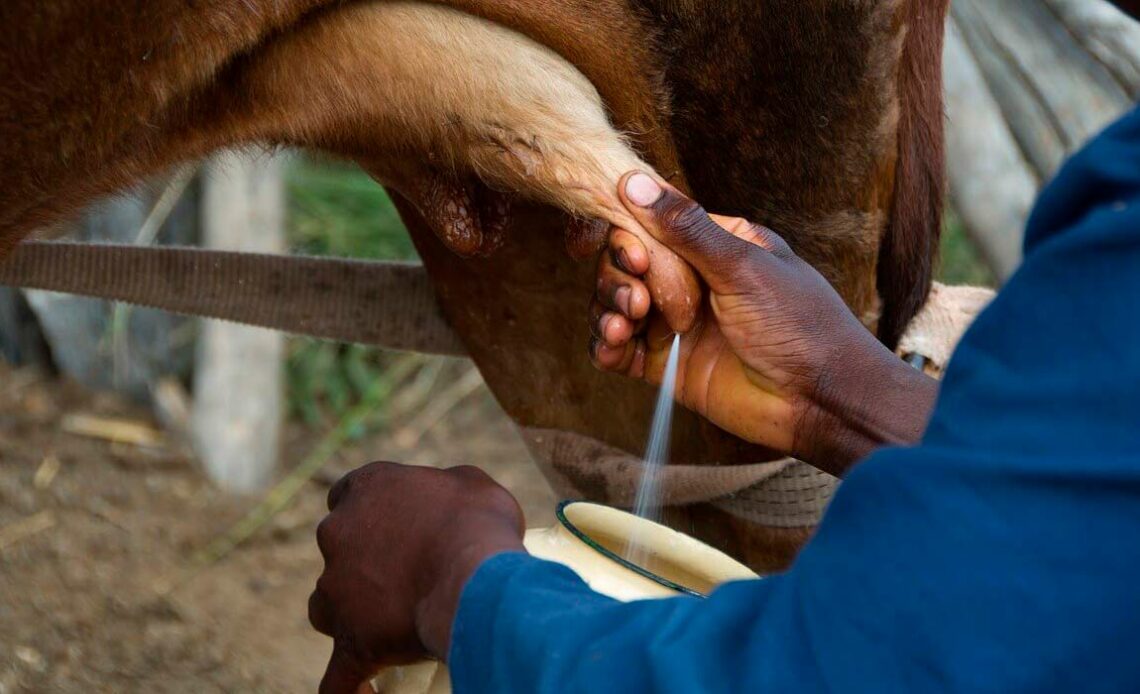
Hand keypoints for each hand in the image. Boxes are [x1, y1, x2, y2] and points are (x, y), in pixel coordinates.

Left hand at [308, 462, 525, 693]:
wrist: (475, 575)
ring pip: (327, 607)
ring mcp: (337, 591)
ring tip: (387, 627)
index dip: (368, 510)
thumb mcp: (471, 485)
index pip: (347, 493)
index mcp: (367, 488)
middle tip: (405, 575)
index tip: (391, 524)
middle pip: (338, 550)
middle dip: (362, 563)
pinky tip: (360, 692)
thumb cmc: (477, 522)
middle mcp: (339, 533)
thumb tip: (451, 506)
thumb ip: (447, 488)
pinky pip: (337, 677)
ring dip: (348, 615)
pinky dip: (347, 687)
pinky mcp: (350, 642)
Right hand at [590, 173, 937, 473]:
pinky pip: (619, 349)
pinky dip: (605, 345)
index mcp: (714, 244)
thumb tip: (634, 182)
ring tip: (625, 324)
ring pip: (615, 303)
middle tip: (637, 299)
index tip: (619, 250)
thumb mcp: (743, 266)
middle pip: (624, 263)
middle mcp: (690, 279)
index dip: (623, 232)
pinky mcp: (666, 366)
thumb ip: (686, 229)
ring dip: (607, 307)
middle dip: (616, 276)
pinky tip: (613, 344)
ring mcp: (676, 323)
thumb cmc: (799, 324)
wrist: (821, 400)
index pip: (650, 223)